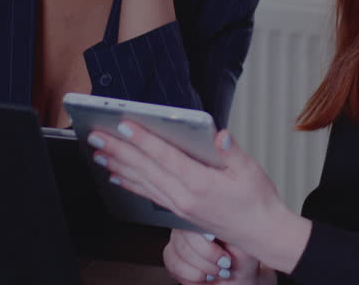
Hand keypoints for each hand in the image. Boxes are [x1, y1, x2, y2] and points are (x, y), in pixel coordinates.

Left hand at [89, 122, 310, 273]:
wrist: (261, 234)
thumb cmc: (258, 201)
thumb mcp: (250, 170)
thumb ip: (231, 150)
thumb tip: (219, 134)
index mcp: (201, 184)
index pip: (165, 156)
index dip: (143, 139)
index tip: (125, 124)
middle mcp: (184, 197)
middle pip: (145, 168)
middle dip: (118, 150)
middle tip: (97, 135)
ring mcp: (179, 206)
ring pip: (142, 182)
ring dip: (118, 165)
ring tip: (98, 152)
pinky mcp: (178, 211)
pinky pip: (148, 194)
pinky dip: (130, 183)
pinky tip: (116, 176)